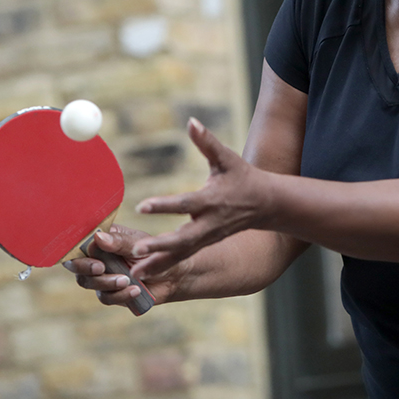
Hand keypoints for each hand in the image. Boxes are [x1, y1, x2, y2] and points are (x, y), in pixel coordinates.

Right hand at [63, 225, 187, 309]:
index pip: (80, 243)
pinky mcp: (110, 293)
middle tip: (101, 268)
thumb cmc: (155, 253)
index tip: (90, 253)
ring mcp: (102, 276)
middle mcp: (98, 257)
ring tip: (126, 280)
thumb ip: (119, 242)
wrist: (172, 275)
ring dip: (106, 282)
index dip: (78, 250)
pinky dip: (120, 294)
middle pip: (76, 265)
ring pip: (88, 282)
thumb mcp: (139, 244)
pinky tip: (135, 289)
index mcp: (103, 239)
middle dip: (85, 268)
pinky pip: (105, 297)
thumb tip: (97, 237)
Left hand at [130, 118, 270, 276]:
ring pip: (181, 255)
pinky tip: (143, 277)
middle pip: (182, 239)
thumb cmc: (242, 176)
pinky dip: (163, 267)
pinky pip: (182, 259)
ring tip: (134, 274)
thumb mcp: (226, 157)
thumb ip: (207, 141)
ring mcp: (207, 238)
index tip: (141, 206)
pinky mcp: (203, 245)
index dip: (164, 205)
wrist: (264, 203)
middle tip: (135, 251)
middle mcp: (209, 223)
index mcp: (212, 200)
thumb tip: (191, 121)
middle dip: (159, 246)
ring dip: (158, 264)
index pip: (185, 204)